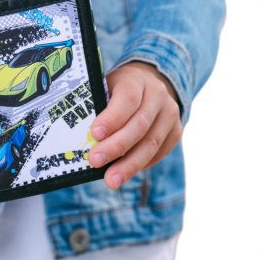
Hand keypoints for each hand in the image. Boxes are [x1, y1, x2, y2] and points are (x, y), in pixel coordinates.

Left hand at [89, 61, 181, 189]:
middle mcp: (158, 94)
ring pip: (151, 143)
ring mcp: (170, 113)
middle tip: (95, 161)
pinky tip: (124, 173)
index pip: (128, 98)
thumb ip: (98, 107)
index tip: (95, 134)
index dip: (112, 118)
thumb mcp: (106, 87)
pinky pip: (158, 153)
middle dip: (116, 146)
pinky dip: (140, 165)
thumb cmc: (118, 90)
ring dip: (129, 165)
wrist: (149, 84)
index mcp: (137, 79)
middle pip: (139, 125)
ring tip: (111, 180)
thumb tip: (83, 138)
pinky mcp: (176, 131)